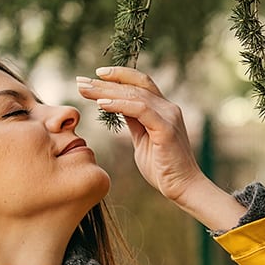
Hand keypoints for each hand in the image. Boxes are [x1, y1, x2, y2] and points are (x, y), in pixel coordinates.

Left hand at [76, 67, 245, 228]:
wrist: (184, 187)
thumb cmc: (163, 168)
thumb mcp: (142, 140)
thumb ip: (134, 122)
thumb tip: (118, 108)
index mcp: (163, 109)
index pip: (140, 84)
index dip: (118, 76)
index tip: (94, 77)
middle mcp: (168, 108)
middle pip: (135, 85)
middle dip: (105, 82)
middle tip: (80, 81)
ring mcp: (168, 116)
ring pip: (134, 94)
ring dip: (107, 91)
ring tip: (85, 90)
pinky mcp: (166, 129)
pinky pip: (140, 110)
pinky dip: (119, 105)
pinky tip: (102, 104)